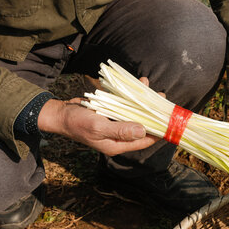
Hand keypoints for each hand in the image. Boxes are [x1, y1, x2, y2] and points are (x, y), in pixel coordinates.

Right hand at [38, 77, 158, 155]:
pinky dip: (132, 96)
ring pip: (136, 114)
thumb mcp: (98, 127)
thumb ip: (121, 129)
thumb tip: (143, 130)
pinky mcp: (112, 114)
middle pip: (142, 127)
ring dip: (144, 102)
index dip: (158, 132)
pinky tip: (139, 84)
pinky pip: (126, 106)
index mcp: (118, 144)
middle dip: (153, 114)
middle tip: (163, 100)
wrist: (60, 114)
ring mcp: (116, 125)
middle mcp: (120, 136)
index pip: (144, 141)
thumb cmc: (76, 123)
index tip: (169, 120)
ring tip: (153, 89)